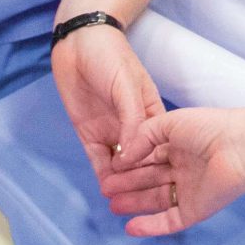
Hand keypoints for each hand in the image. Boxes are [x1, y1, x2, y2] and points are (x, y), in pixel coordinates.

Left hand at [53, 21, 164, 193]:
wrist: (78, 42)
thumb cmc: (110, 57)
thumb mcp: (127, 86)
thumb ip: (132, 119)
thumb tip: (134, 153)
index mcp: (150, 113)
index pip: (159, 146)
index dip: (162, 165)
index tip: (166, 186)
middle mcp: (132, 126)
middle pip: (139, 159)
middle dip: (140, 179)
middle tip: (141, 203)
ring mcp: (110, 130)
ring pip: (118, 162)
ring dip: (120, 180)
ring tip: (122, 202)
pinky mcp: (89, 132)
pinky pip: (97, 157)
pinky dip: (102, 173)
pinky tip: (106, 189)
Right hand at [111, 106, 244, 236]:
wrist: (239, 148)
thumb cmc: (209, 128)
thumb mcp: (169, 123)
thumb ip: (143, 136)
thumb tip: (123, 157)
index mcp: (180, 145)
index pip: (149, 156)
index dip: (129, 162)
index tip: (109, 166)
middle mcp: (184, 169)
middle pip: (150, 179)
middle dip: (127, 184)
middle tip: (105, 188)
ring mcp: (190, 191)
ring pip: (156, 200)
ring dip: (134, 203)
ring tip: (112, 204)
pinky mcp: (196, 210)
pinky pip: (170, 221)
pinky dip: (150, 226)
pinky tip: (130, 227)